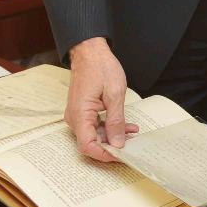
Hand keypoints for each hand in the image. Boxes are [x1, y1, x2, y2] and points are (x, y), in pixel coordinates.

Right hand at [66, 37, 137, 161]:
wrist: (90, 51)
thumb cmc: (101, 67)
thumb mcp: (115, 94)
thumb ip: (116, 121)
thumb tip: (118, 143)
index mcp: (80, 115)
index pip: (88, 146)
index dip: (104, 154)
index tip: (121, 155)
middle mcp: (74, 118)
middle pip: (91, 142)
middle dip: (111, 146)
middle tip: (131, 145)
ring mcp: (77, 115)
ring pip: (94, 134)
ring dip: (113, 136)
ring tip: (133, 132)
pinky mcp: (82, 111)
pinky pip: (94, 125)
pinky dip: (109, 127)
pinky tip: (126, 126)